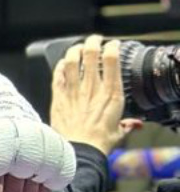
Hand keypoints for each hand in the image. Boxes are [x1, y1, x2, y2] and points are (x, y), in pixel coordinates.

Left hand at [51, 34, 137, 155]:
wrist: (78, 151)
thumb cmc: (99, 142)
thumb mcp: (119, 132)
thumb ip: (127, 124)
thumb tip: (134, 124)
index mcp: (111, 94)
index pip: (112, 60)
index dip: (111, 47)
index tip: (112, 45)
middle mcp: (92, 88)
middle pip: (90, 54)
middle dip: (92, 42)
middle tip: (94, 39)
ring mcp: (73, 91)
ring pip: (70, 60)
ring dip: (74, 50)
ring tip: (77, 48)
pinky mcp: (58, 97)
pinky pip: (57, 75)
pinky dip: (59, 67)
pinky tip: (62, 64)